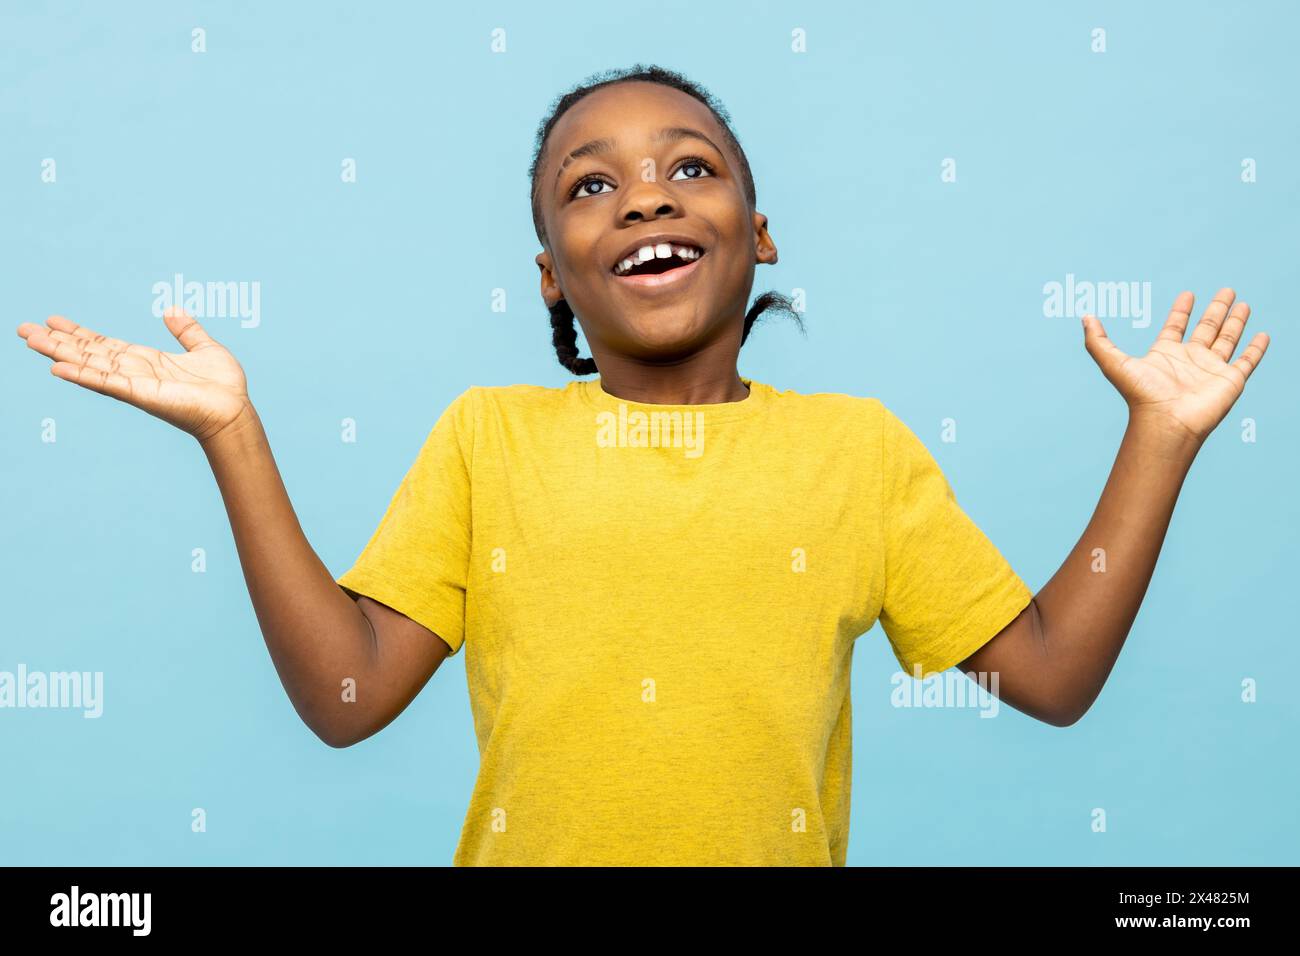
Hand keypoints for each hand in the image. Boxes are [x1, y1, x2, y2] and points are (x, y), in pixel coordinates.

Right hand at [16, 306, 252, 444]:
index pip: (105, 345)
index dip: (79, 333)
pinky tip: (57, 367)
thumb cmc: (224, 386)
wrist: (235, 411)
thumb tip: (172, 310)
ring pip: (89, 365)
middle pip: (88, 354)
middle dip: (58, 342)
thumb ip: (187, 331)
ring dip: (60, 353)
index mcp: (147, 361)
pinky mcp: (140, 395)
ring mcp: (134, 384)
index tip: (54, 320)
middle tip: (25, 329)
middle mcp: (134, 372)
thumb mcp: (204, 348)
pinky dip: (81, 375)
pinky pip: (106, 383)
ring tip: (31, 340)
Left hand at [1082, 288, 1268, 445]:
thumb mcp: (1113, 363)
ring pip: (1228, 339)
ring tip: (1243, 302)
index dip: (1181, 310)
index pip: (1176, 326)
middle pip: (1206, 328)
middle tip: (1226, 290)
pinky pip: (1247, 360)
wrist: (1166, 422)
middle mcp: (1190, 360)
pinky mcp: (1231, 379)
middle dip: (1216, 309)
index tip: (1188, 294)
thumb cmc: (1141, 395)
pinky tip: (1262, 334)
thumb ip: (1097, 341)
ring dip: (1236, 321)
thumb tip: (1084, 317)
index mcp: (1166, 354)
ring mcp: (1212, 369)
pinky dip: (1256, 348)